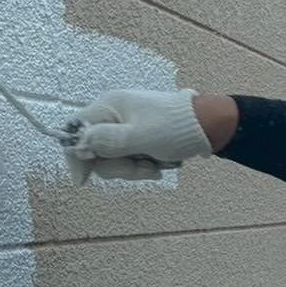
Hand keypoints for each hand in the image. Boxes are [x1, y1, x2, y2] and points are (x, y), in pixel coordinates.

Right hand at [63, 89, 212, 185]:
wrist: (210, 126)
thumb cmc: (176, 128)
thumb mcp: (140, 136)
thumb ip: (107, 141)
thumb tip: (78, 145)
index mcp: (109, 106)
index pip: (75, 130)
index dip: (76, 155)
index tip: (84, 179)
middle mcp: (113, 115)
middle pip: (94, 150)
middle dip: (117, 166)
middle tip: (141, 166)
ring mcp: (125, 128)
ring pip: (112, 159)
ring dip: (133, 168)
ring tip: (155, 165)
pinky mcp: (137, 139)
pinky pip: (128, 159)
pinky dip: (141, 166)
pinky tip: (158, 164)